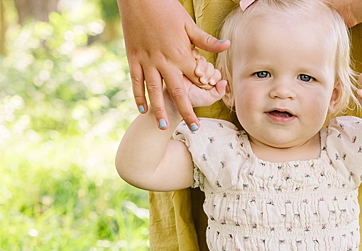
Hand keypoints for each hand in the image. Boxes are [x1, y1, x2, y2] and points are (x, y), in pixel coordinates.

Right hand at [118, 0, 229, 129]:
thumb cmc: (166, 9)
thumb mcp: (189, 24)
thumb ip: (207, 41)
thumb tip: (228, 45)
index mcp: (180, 54)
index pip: (196, 79)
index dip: (203, 91)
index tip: (208, 105)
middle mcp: (164, 62)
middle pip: (178, 92)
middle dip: (186, 112)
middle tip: (194, 128)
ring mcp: (147, 61)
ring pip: (154, 91)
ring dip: (158, 110)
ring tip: (162, 126)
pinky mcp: (134, 58)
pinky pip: (136, 81)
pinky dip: (138, 96)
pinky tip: (142, 109)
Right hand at [185, 54, 226, 109]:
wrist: (173, 101)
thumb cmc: (190, 100)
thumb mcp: (207, 99)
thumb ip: (218, 92)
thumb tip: (224, 82)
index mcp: (208, 77)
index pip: (215, 72)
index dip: (215, 76)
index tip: (210, 83)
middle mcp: (200, 69)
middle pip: (208, 64)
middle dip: (208, 72)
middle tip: (203, 80)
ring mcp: (190, 63)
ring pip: (201, 59)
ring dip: (202, 65)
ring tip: (198, 75)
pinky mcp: (180, 58)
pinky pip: (190, 53)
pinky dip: (194, 57)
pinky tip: (192, 67)